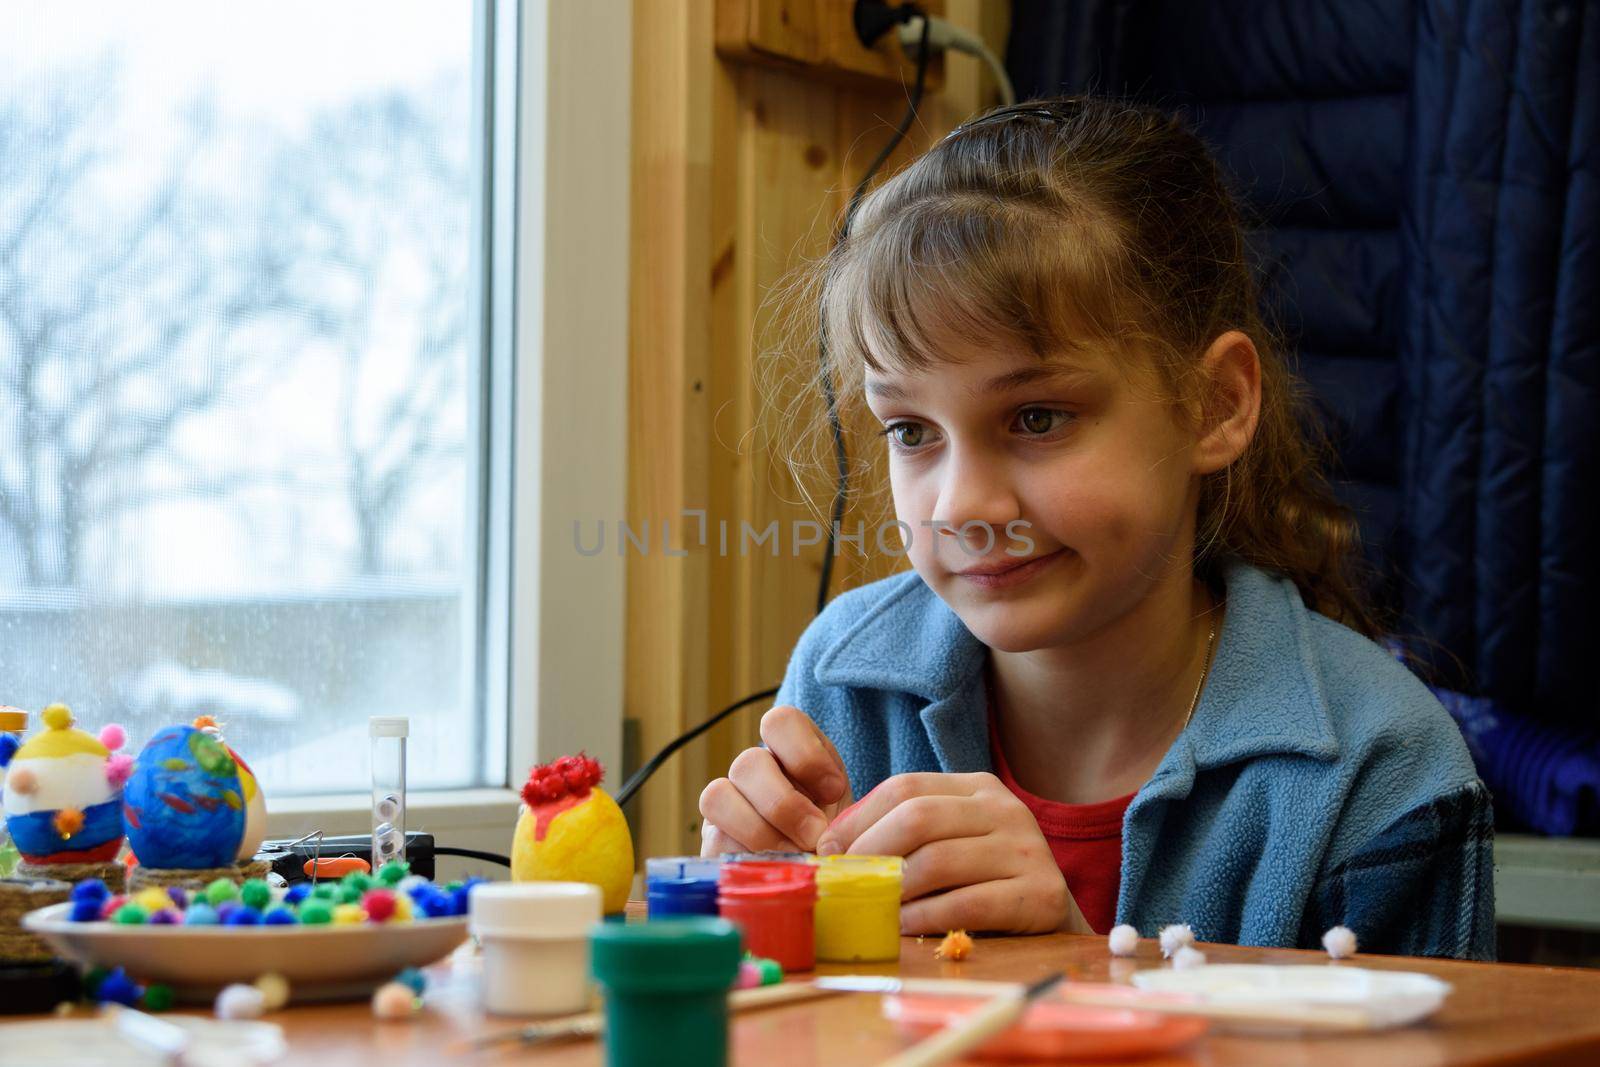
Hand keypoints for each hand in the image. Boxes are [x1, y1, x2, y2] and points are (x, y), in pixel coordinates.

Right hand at [699, 705, 852, 854]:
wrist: (820, 872)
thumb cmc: (839, 839)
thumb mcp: (852, 817)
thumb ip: (845, 811)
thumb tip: (827, 834)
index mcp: (791, 751)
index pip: (779, 722)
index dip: (805, 754)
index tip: (834, 792)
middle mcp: (755, 768)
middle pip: (748, 761)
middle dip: (785, 805)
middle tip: (816, 836)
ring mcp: (727, 802)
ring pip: (717, 795)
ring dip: (760, 832)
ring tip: (793, 856)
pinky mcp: (714, 839)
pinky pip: (715, 839)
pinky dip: (749, 857)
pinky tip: (775, 868)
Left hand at [815, 772, 1090, 935]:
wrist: (1050, 916)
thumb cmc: (984, 877)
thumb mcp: (950, 838)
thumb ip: (903, 831)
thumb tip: (828, 845)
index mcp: (978, 787)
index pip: (905, 786)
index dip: (859, 818)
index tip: (828, 850)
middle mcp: (1006, 809)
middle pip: (919, 817)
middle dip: (870, 852)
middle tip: (844, 882)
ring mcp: (1027, 850)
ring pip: (938, 861)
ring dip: (894, 889)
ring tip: (872, 908)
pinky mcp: (1040, 895)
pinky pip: (966, 905)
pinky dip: (925, 918)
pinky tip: (905, 927)